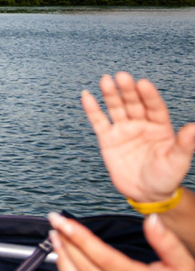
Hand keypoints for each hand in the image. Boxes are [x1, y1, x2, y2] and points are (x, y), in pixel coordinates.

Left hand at [50, 211, 194, 270]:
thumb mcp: (185, 265)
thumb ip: (166, 241)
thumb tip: (150, 219)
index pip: (101, 256)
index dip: (78, 236)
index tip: (62, 221)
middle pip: (84, 268)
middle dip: (65, 243)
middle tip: (56, 226)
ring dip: (61, 262)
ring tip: (56, 242)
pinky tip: (65, 268)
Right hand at [81, 72, 194, 202]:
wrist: (146, 193)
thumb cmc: (166, 177)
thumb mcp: (178, 161)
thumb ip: (184, 144)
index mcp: (160, 127)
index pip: (155, 107)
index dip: (149, 96)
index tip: (143, 84)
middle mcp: (141, 124)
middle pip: (134, 104)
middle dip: (128, 90)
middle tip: (122, 77)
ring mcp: (124, 130)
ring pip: (116, 108)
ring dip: (111, 94)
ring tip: (106, 80)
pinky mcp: (108, 139)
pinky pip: (98, 121)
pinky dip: (92, 109)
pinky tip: (87, 96)